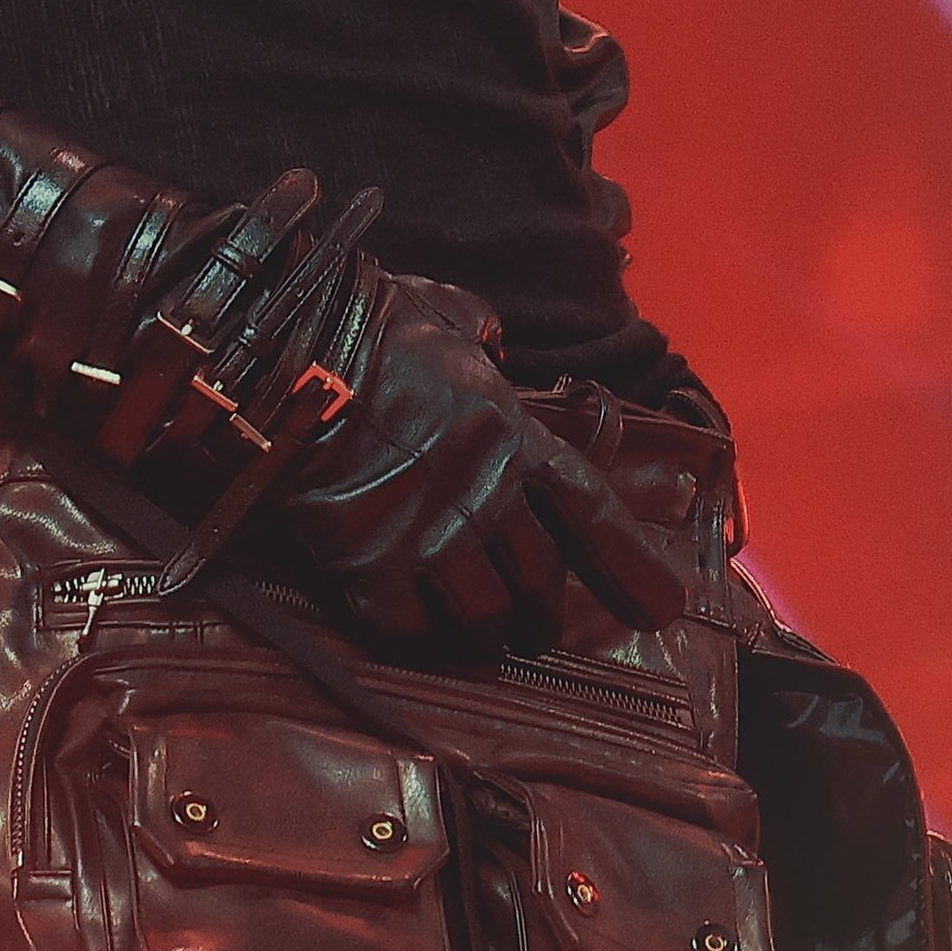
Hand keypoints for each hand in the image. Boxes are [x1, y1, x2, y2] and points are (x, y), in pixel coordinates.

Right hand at [260, 266, 686, 656]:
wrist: (292, 355)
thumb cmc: (370, 328)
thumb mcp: (443, 311)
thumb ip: (478, 328)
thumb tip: (491, 335)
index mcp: (514, 437)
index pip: (592, 514)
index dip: (631, 567)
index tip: (659, 611)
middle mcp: (485, 495)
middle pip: (538, 581)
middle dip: (542, 615)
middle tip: (534, 627)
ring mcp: (429, 535)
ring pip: (481, 617)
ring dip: (485, 635)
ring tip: (479, 640)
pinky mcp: (370, 565)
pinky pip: (408, 628)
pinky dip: (415, 636)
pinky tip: (410, 627)